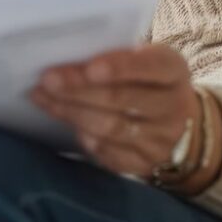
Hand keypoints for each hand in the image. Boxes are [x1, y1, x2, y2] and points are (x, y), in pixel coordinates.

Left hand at [29, 45, 217, 188]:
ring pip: (112, 127)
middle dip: (80, 89)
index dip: (121, 68)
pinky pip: (111, 155)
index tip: (91, 69)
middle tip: (47, 80)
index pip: (152, 66)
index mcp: (173, 71)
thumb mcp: (143, 60)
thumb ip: (114, 57)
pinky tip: (68, 125)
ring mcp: (162, 139)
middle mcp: (174, 106)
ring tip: (43, 98)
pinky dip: (87, 139)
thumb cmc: (146, 81)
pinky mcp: (146, 164)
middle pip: (123, 99)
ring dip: (72, 112)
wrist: (179, 126)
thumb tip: (66, 59)